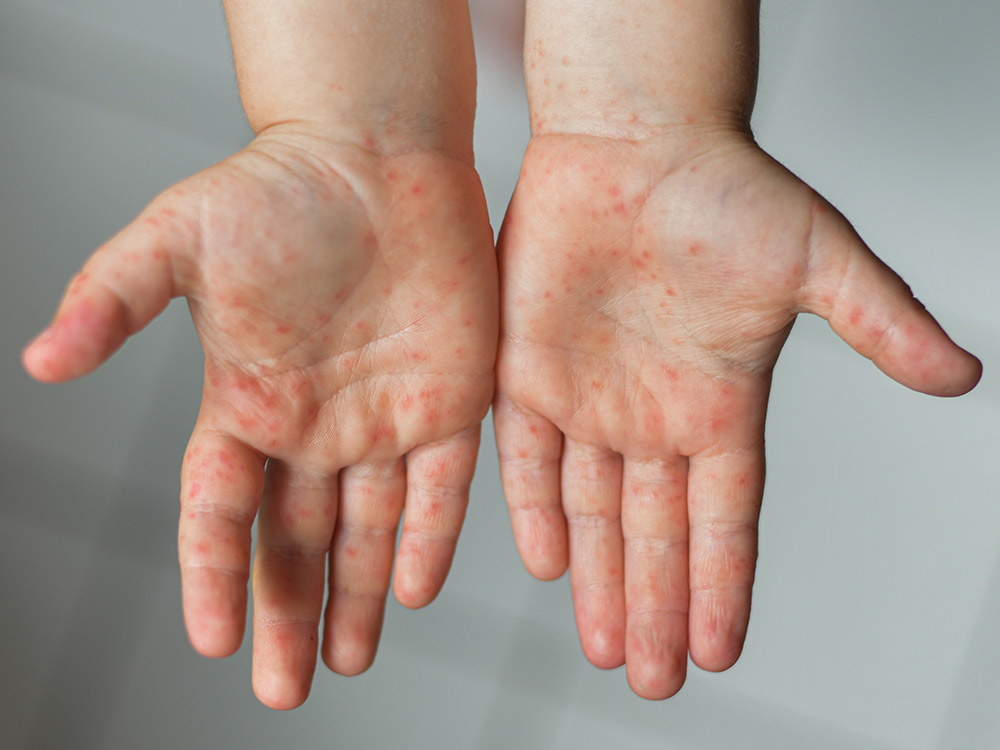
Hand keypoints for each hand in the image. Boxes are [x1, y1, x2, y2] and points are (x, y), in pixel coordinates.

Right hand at [23, 124, 497, 708]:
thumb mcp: (179, 237)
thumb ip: (114, 299)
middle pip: (293, 541)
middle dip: (287, 615)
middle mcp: (313, 427)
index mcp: (246, 402)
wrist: (376, 152)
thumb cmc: (277, 188)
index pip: (218, 511)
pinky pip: (440, 486)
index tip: (214, 641)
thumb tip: (40, 363)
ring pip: (368, 531)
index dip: (212, 575)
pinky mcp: (448, 400)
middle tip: (284, 691)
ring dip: (359, 598)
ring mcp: (382, 418)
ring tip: (346, 661)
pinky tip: (413, 587)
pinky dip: (427, 537)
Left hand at [494, 129, 980, 698]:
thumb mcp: (819, 261)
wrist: (632, 138)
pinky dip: (536, 510)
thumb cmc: (726, 187)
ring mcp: (587, 397)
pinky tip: (549, 564)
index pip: (725, 518)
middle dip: (655, 607)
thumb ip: (880, 323)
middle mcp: (651, 415)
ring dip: (599, 581)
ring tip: (610, 650)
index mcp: (719, 404)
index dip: (723, 584)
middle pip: (655, 535)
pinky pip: (528, 457)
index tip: (720, 651)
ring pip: (592, 512)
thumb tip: (963, 378)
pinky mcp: (528, 370)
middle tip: (655, 682)